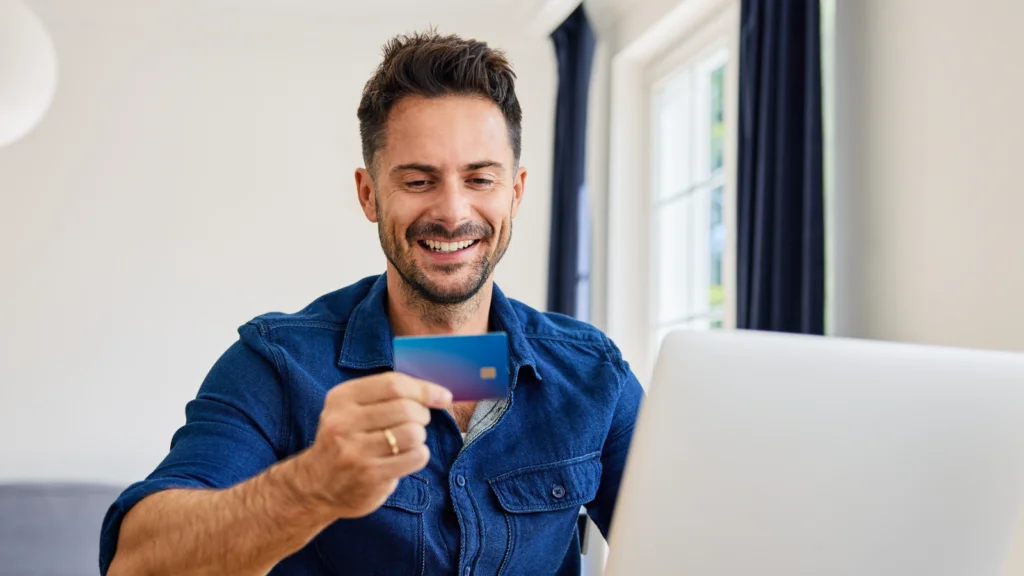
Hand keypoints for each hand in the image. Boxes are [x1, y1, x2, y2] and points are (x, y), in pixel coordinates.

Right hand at [297, 372, 451, 518]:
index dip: (424, 388)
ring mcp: (355, 451)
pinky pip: (415, 457)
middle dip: (422, 415)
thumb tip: (440, 394)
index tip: (442, 396)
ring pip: (413, 433)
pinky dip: (419, 455)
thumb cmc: (346, 441)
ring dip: (419, 436)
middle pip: (406, 408)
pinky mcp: (369, 475)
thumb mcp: (352, 409)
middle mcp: (344, 422)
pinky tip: (405, 457)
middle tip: (417, 423)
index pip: (393, 384)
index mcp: (341, 398)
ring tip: (408, 442)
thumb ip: (389, 396)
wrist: (314, 486)